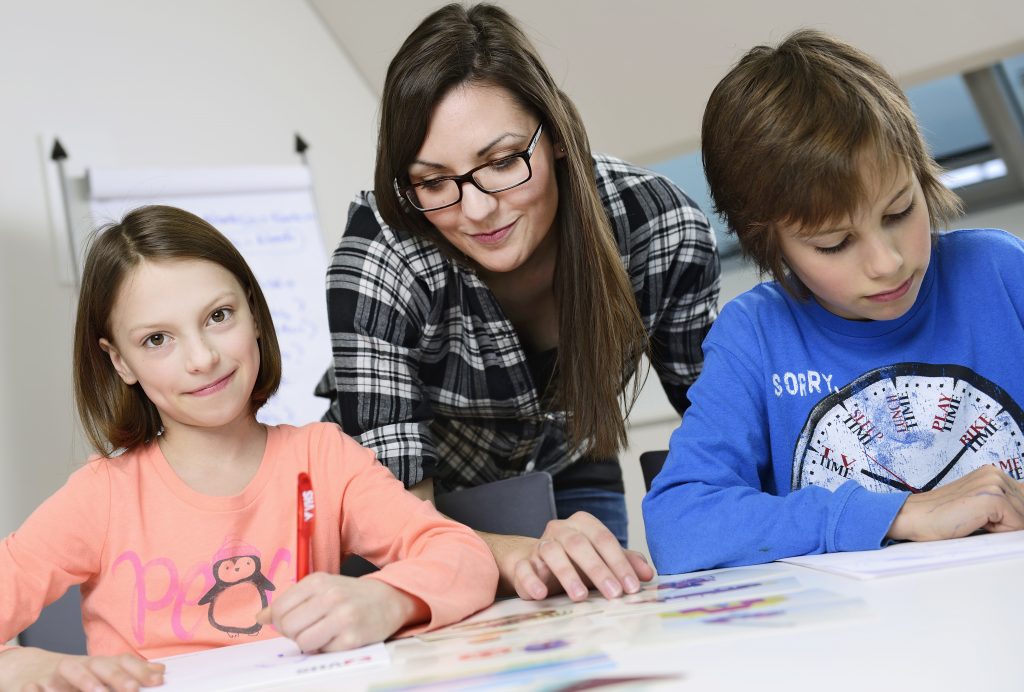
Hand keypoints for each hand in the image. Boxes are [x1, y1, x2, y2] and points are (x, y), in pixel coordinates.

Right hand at [0, 647, 162, 691]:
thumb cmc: (76, 675)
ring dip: (85, 680)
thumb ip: (129, 672)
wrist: (32, 669)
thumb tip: (160, 671)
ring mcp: (59, 672)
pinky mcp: (37, 682)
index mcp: (101, 664)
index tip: (157, 681)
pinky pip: (40, 684)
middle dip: (118, 676)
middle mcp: (83, 664)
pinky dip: (44, 688)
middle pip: (102, 665)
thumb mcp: (103, 672)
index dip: (140, 670)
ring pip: (71, 669)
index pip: (123, 662)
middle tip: (133, 689)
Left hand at [256, 572, 427, 651]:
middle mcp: (330, 596)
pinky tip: (338, 638)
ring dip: (309, 643)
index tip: (292, 622)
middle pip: (289, 626)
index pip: (280, 608)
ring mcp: (343, 617)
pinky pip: (323, 652)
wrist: (389, 599)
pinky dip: (327, 649)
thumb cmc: (350, 595)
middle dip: (293, 634)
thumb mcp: (320, 589)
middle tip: (308, 630)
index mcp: (318, 581)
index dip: (280, 621)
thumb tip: (260, 617)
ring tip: (323, 634)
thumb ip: (290, 601)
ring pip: (303, 642)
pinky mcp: (353, 638)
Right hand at [492, 512, 654, 601]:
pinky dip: (532, 581)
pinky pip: (525, 569)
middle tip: (614, 594)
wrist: (536, 563)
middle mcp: (561, 529)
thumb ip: (625, 563)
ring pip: (552, 553)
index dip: (620, 563)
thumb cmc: (576, 561)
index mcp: (583, 524)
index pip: (604, 539)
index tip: (632, 587)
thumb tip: (647, 574)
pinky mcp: (523, 563)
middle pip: (580, 545)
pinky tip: (542, 594)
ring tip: (581, 596)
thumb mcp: (603, 560)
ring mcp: (540, 544)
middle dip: (599, 570)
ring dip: (567, 575)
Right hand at [886, 465, 1023, 541]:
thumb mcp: (977, 507)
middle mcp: (995, 474)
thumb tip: (1020, 517)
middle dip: (1009, 523)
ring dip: (1003, 528)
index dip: (1013, 516)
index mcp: (992, 473)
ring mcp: (994, 483)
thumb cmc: (939, 517)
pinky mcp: (992, 498)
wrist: (914, 517)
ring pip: (1023, 518)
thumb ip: (1002, 505)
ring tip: (975, 522)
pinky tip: (975, 524)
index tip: (990, 520)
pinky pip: (1017, 525)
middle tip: (977, 522)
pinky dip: (1000, 532)